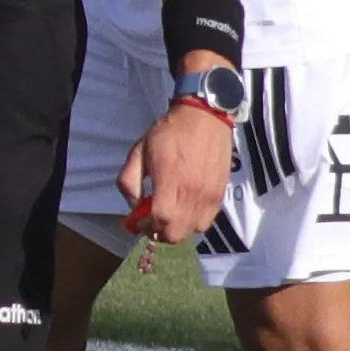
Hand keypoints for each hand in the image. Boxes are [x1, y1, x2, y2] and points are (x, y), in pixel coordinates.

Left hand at [118, 101, 234, 244]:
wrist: (205, 117)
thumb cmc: (168, 132)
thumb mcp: (138, 151)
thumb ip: (129, 181)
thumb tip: (134, 206)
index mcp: (170, 181)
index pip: (160, 221)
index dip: (147, 227)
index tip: (139, 221)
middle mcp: (193, 193)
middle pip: (177, 233)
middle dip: (161, 232)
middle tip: (152, 219)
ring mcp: (209, 195)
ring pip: (193, 229)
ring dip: (178, 228)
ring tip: (170, 213)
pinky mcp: (220, 193)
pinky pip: (207, 220)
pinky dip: (194, 221)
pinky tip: (185, 207)